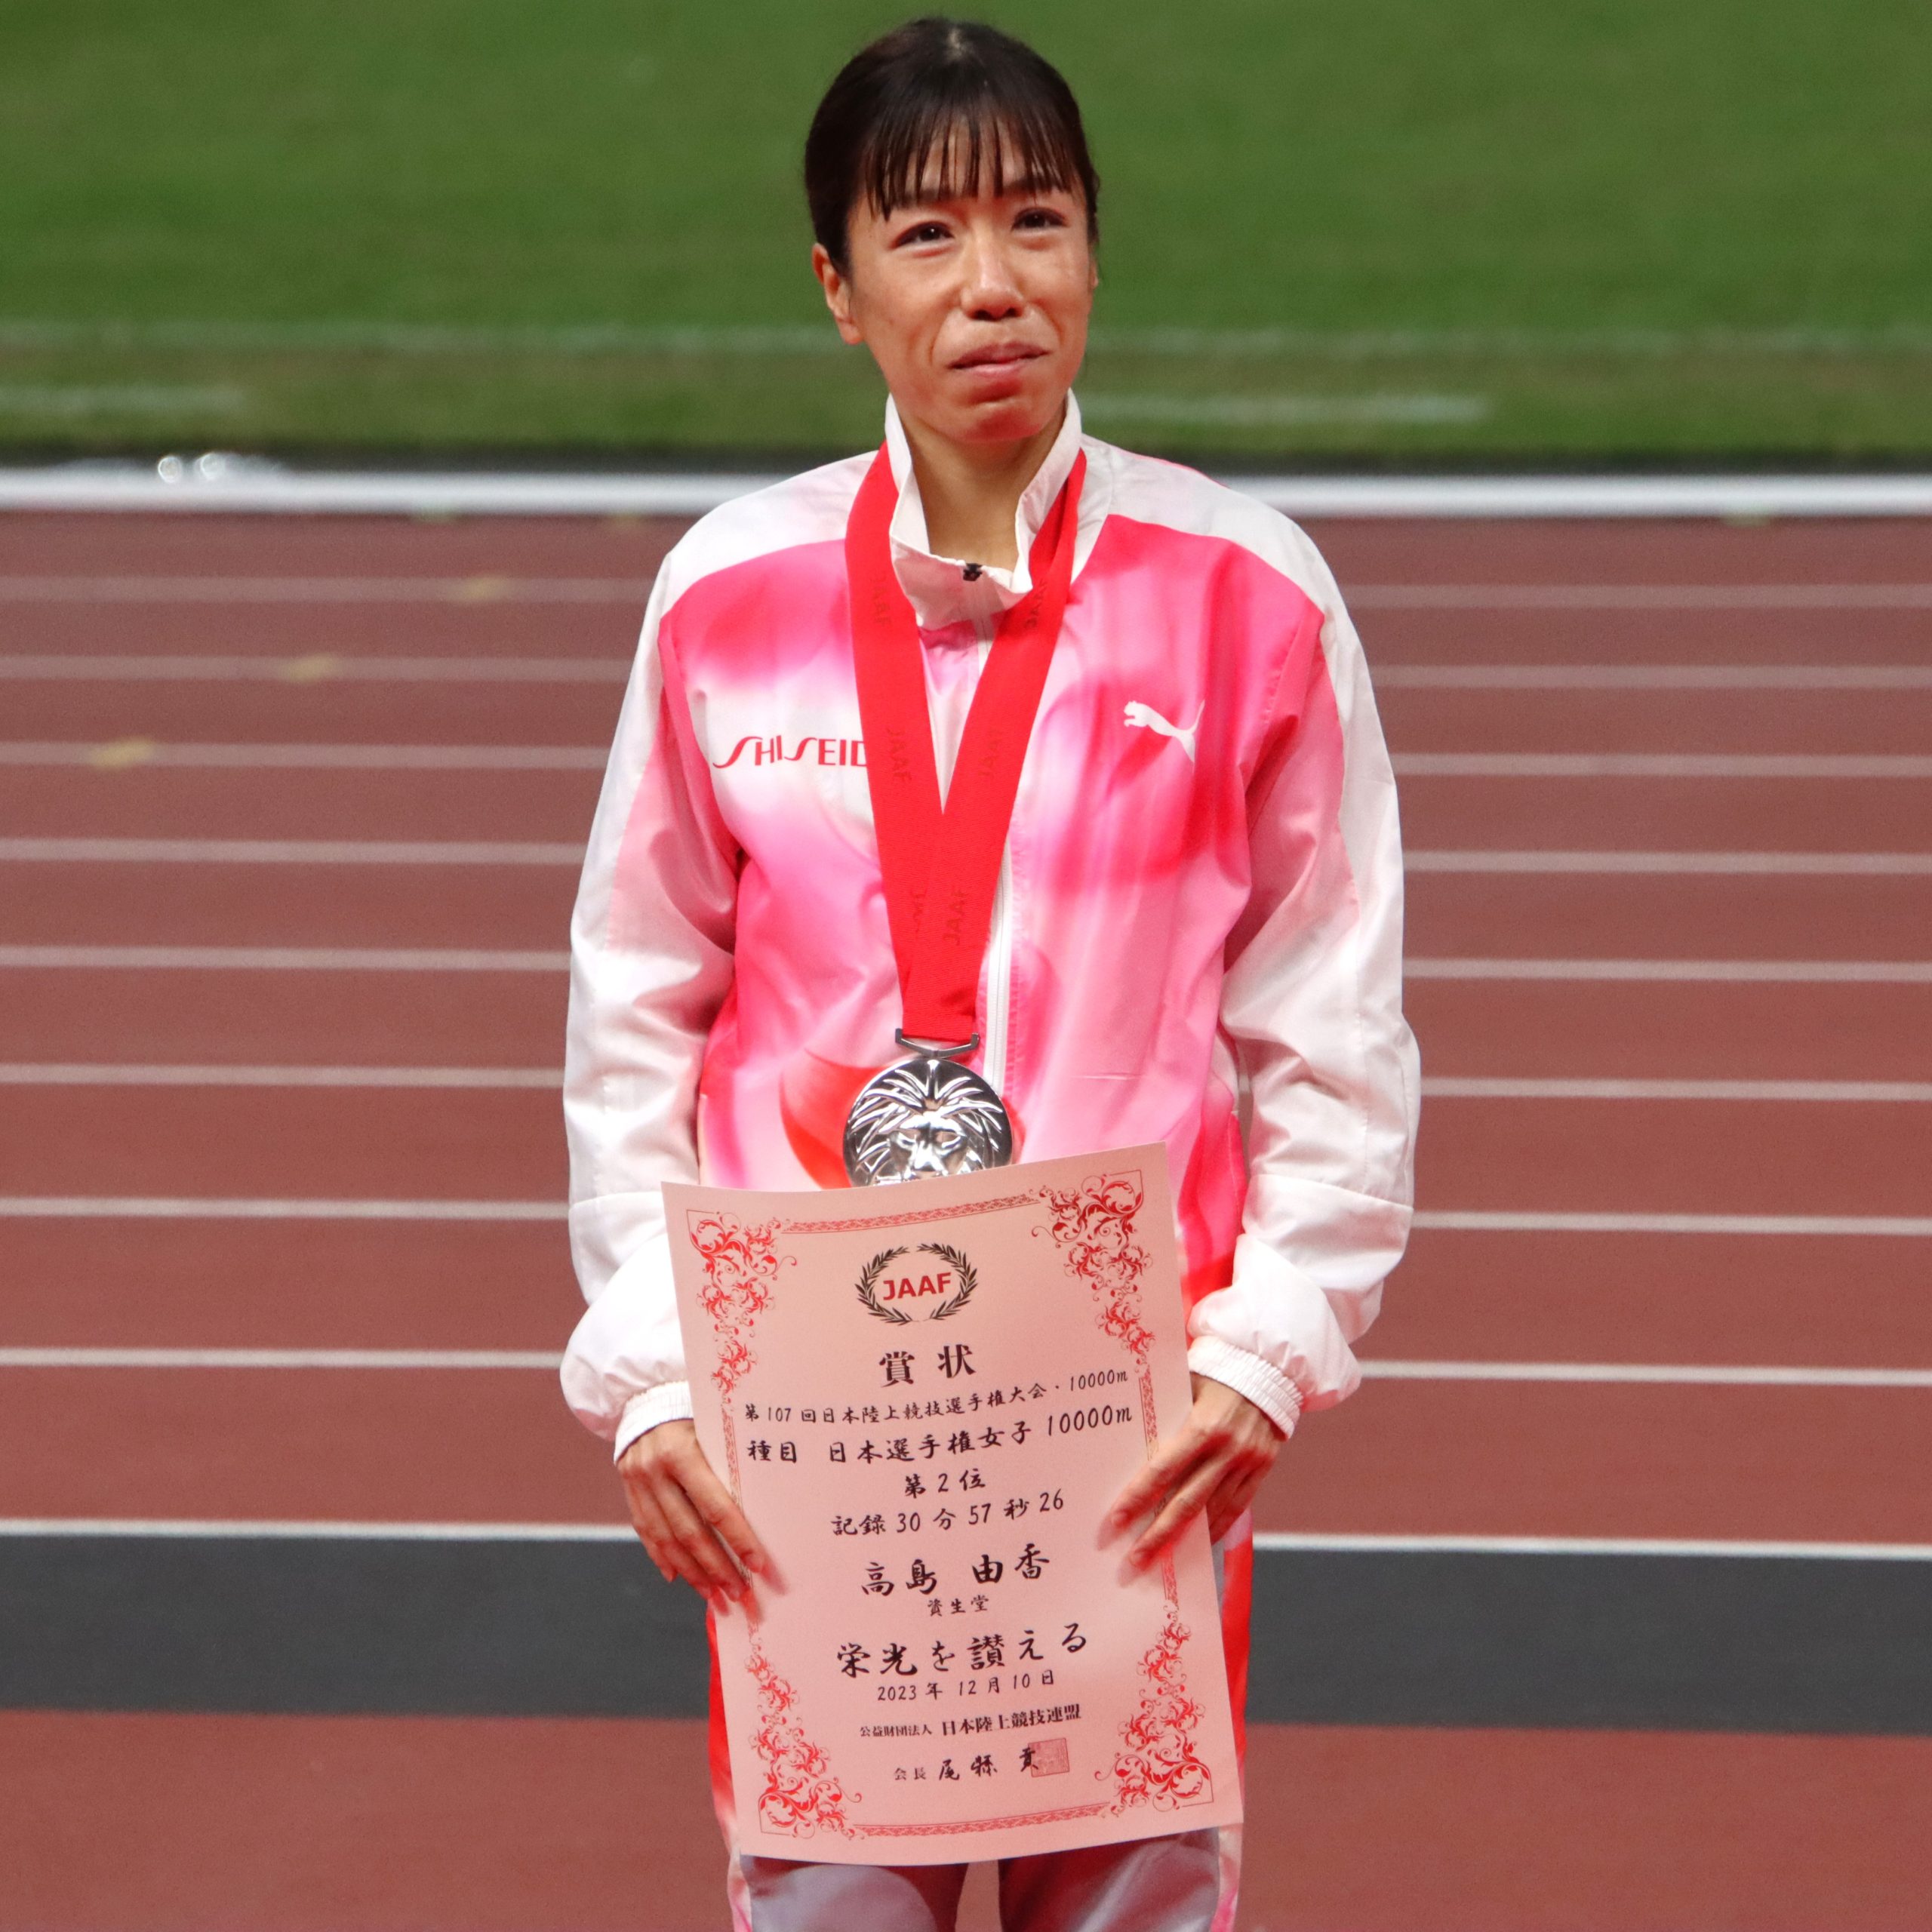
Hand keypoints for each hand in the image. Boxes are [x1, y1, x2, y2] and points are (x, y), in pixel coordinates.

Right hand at [617, 1419, 771, 1612]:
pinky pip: (647, 1532)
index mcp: (682, 1452)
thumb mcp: (713, 1426)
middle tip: (740, 1594)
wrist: (646, 1394)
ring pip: (668, 1540)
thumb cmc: (693, 1409)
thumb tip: (762, 1509)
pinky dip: (663, 1558)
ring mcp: (638, 1483)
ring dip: (693, 1573)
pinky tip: (679, 1578)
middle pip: (691, 1532)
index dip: (739, 1540)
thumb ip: (729, 1462)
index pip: (716, 1507)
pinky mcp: (628, 1491)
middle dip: (718, 1568)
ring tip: (716, 1596)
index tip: (759, 1566)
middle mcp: (656, 1471)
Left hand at [1105, 1375, 1281, 1568]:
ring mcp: (1246, 1463)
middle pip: (1186, 1502)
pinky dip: (1216, 1528)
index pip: (1163, 1470)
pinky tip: (1199, 1545)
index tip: (1116, 1520)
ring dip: (1185, 1539)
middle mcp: (1226, 1450)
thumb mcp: (1186, 1383)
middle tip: (1132, 1560)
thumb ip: (1163, 1410)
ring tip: (1159, 1560)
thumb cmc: (1217, 1373)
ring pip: (1211, 1511)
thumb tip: (1126, 1436)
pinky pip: (1237, 1508)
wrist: (1270, 1369)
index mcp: (1203, 1425)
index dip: (1137, 1497)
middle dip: (1157, 1534)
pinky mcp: (1261, 1470)